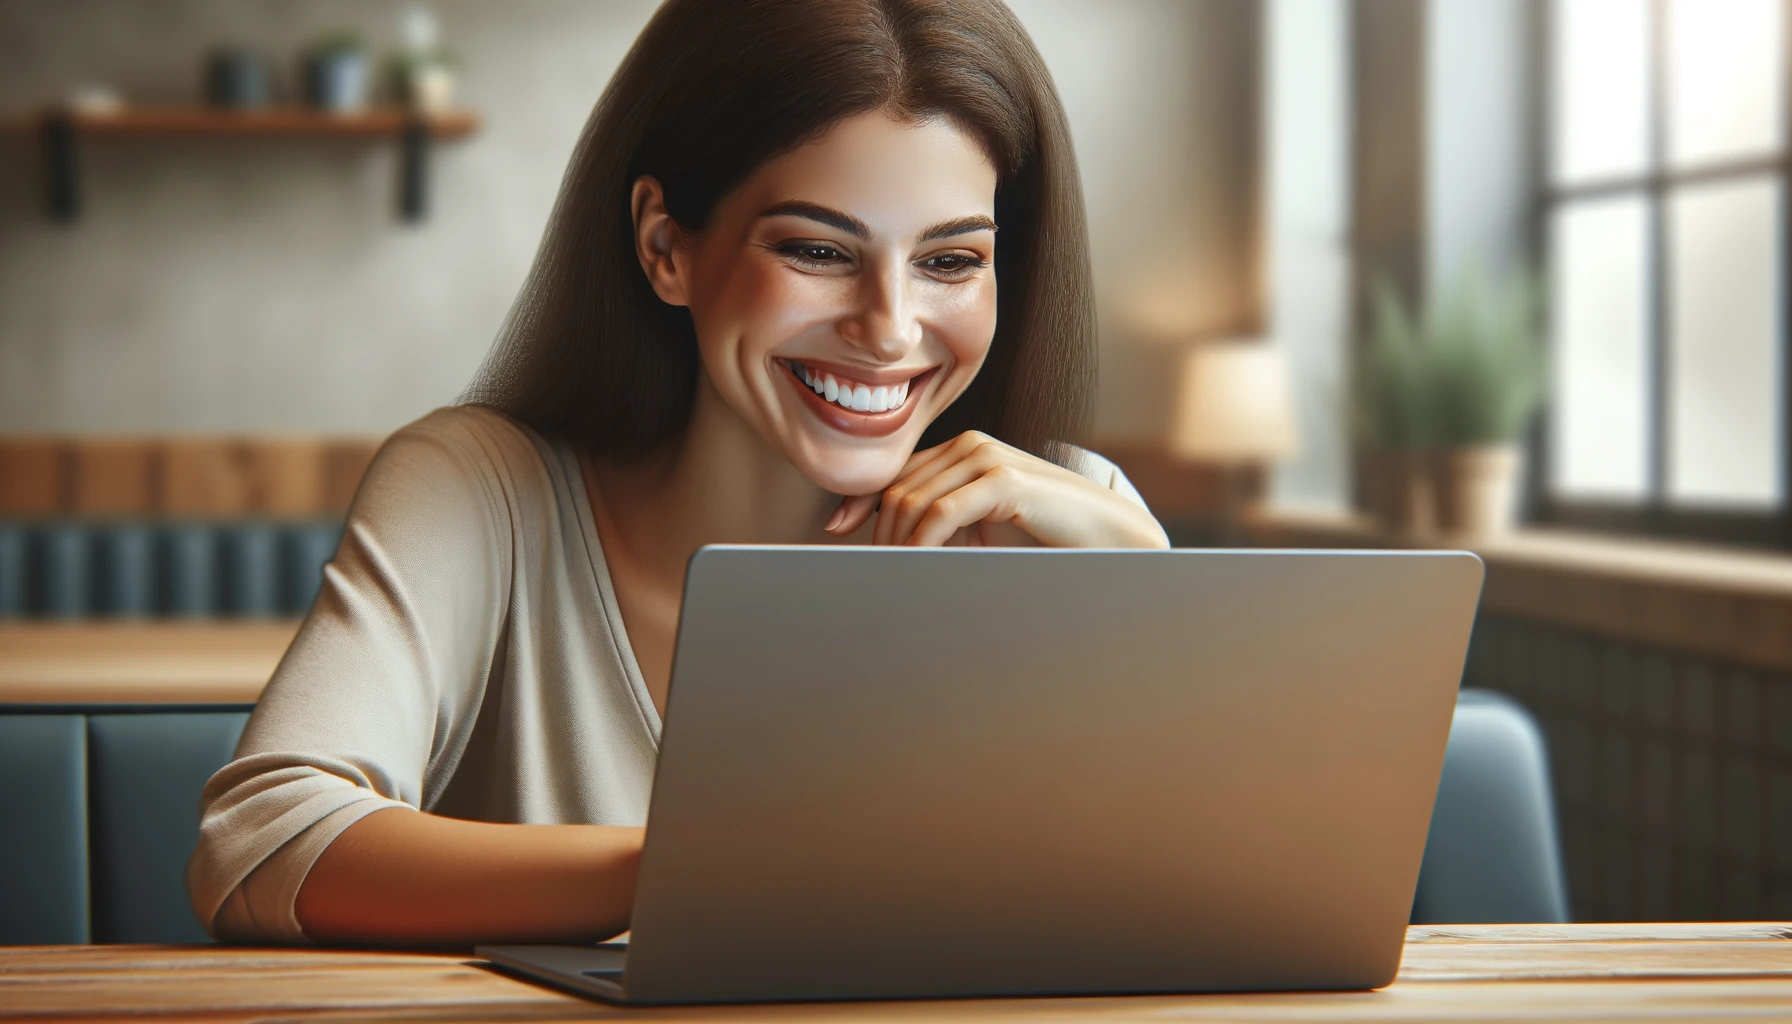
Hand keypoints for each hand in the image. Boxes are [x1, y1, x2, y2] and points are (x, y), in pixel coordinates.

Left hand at [824, 431, 1169, 547]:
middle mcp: (970, 445)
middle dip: (878, 533)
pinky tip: (920, 566)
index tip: (835, 530)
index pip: (898, 473)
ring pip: (914, 502)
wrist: (1109, 534)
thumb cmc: (1048, 533)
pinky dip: (923, 544)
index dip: (861, 502)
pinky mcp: (1003, 480)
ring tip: (897, 574)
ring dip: (899, 544)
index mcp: (964, 451)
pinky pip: (942, 515)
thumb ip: (946, 520)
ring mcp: (986, 457)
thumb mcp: (985, 524)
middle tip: (872, 569)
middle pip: (899, 490)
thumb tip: (896, 545)